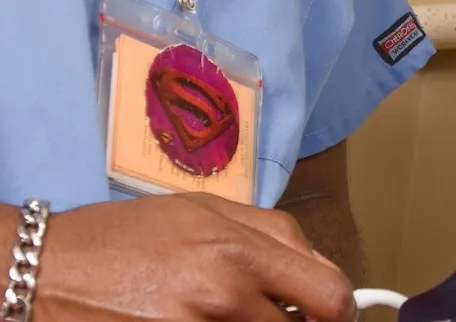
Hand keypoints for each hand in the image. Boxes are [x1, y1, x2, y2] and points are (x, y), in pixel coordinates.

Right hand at [31, 193, 355, 320]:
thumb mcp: (205, 210)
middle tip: (275, 313)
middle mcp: (224, 297)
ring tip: (224, 313)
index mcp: (239, 251)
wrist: (47, 272)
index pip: (330, 294)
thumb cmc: (125, 236)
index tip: (335, 313)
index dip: (341, 309)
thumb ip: (273, 235)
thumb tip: (322, 267)